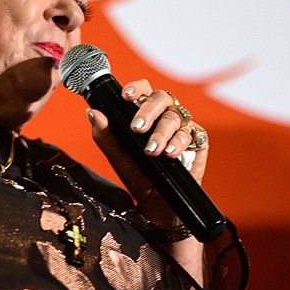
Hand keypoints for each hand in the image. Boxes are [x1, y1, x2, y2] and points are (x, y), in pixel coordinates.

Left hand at [86, 79, 207, 225]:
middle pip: (162, 97)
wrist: (157, 202)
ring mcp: (182, 126)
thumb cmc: (137, 174)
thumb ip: (104, 134)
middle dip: (148, 110)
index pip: (143, 89)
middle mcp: (165, 114)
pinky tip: (170, 155)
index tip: (125, 96)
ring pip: (174, 117)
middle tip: (136, 128)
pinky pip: (191, 134)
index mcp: (145, 111)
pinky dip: (179, 143)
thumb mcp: (117, 155)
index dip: (136, 87)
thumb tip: (92, 112)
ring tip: (152, 151)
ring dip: (161, 133)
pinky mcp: (197, 140)